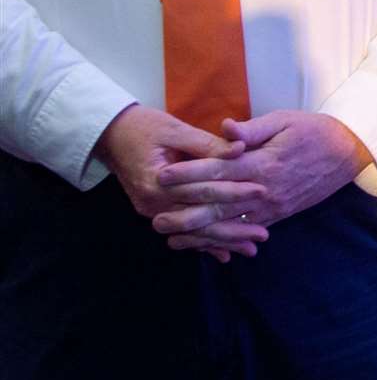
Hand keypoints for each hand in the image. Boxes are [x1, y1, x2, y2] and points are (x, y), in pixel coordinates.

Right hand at [93, 103, 264, 260]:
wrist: (110, 135)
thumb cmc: (143, 126)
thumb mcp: (175, 129)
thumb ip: (207, 143)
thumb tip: (241, 149)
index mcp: (158, 181)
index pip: (203, 190)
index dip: (234, 191)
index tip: (262, 192)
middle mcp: (153, 203)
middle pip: (198, 220)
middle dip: (232, 229)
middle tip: (263, 235)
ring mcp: (152, 210)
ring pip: (191, 232)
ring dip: (221, 241)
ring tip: (250, 248)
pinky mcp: (154, 211)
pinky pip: (181, 231)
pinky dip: (202, 242)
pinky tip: (223, 253)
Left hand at [151, 110, 371, 251]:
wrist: (347, 153)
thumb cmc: (314, 131)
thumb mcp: (285, 120)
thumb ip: (253, 127)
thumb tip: (225, 128)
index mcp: (263, 162)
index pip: (219, 170)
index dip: (189, 174)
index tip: (162, 176)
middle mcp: (265, 190)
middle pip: (219, 204)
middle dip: (185, 212)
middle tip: (155, 218)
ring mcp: (272, 207)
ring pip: (230, 224)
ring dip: (199, 232)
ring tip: (171, 238)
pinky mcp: (278, 215)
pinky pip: (247, 231)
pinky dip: (225, 240)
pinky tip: (205, 244)